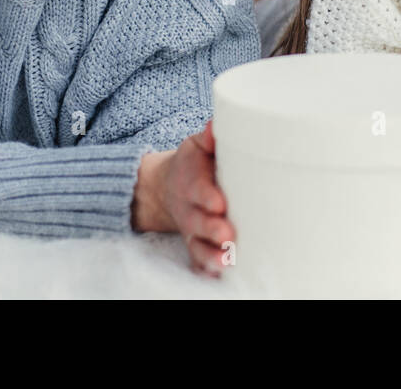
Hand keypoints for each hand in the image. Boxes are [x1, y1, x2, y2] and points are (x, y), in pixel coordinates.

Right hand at [132, 120, 235, 276]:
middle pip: (199, 223)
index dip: (207, 197)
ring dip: (212, 256)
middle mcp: (191, 210)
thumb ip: (209, 137)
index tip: (220, 203)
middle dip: (212, 230)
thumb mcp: (198, 145)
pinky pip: (199, 263)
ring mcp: (193, 231)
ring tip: (228, 261)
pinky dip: (207, 271)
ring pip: (199, 248)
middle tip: (228, 235)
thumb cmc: (196, 164)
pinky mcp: (198, 246)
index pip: (198, 189)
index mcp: (192, 182)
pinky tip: (221, 277)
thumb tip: (216, 124)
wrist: (173, 186)